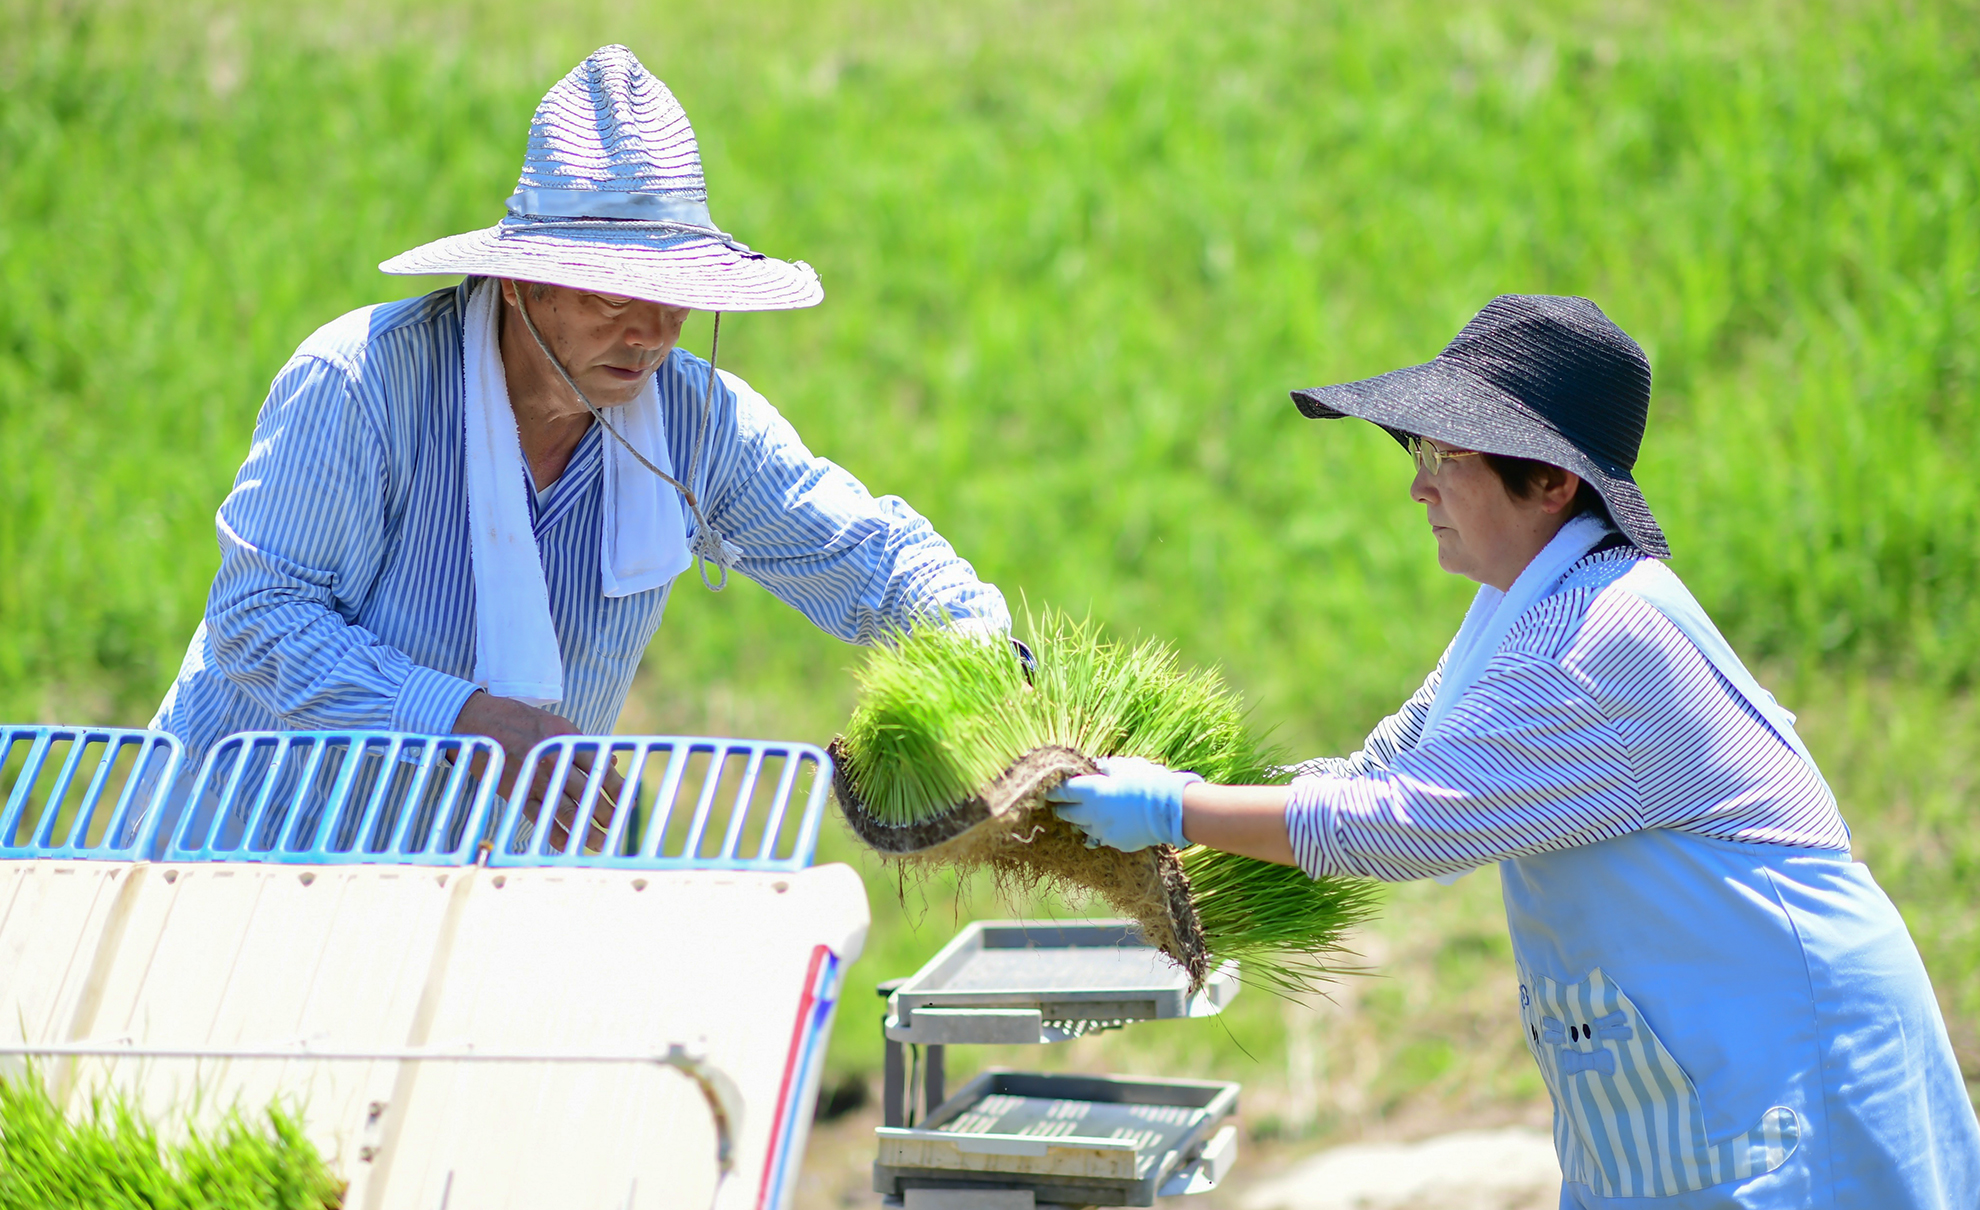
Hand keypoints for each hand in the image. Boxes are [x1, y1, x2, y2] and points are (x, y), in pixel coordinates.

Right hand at [452, 691, 624, 850]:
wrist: (477, 720)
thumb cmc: (521, 719)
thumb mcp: (556, 723)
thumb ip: (582, 744)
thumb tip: (611, 762)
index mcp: (565, 739)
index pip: (599, 768)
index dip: (617, 787)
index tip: (629, 801)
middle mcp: (552, 760)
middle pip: (586, 792)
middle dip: (605, 812)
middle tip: (617, 826)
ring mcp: (533, 778)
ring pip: (565, 809)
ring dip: (584, 829)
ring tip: (598, 842)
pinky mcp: (516, 791)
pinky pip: (539, 816)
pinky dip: (553, 832)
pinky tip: (566, 844)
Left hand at [1044, 756, 1201, 851]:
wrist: (1172, 809)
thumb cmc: (1149, 781)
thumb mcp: (1126, 766)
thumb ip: (1106, 767)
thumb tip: (1096, 766)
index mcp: (1092, 791)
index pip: (1062, 792)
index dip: (1052, 791)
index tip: (1046, 790)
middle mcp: (1092, 814)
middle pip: (1066, 813)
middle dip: (1061, 809)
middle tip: (1057, 805)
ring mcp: (1103, 832)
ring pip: (1082, 828)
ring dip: (1080, 821)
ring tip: (1083, 814)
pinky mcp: (1115, 843)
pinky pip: (1101, 837)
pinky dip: (1101, 830)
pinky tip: (1107, 824)